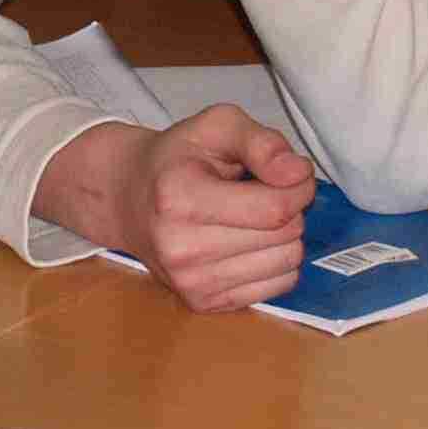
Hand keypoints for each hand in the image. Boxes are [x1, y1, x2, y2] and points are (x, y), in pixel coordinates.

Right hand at [39, 105, 314, 311]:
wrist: (128, 198)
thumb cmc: (176, 158)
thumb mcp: (216, 126)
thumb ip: (261, 142)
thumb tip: (298, 174)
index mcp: (179, 198)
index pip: (274, 208)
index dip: (299, 187)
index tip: (291, 174)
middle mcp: (180, 249)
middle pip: (284, 237)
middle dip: (291, 209)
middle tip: (265, 191)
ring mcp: (190, 282)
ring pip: (287, 264)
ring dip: (285, 236)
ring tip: (255, 216)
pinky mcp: (203, 303)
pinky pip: (277, 286)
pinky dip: (276, 261)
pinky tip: (249, 241)